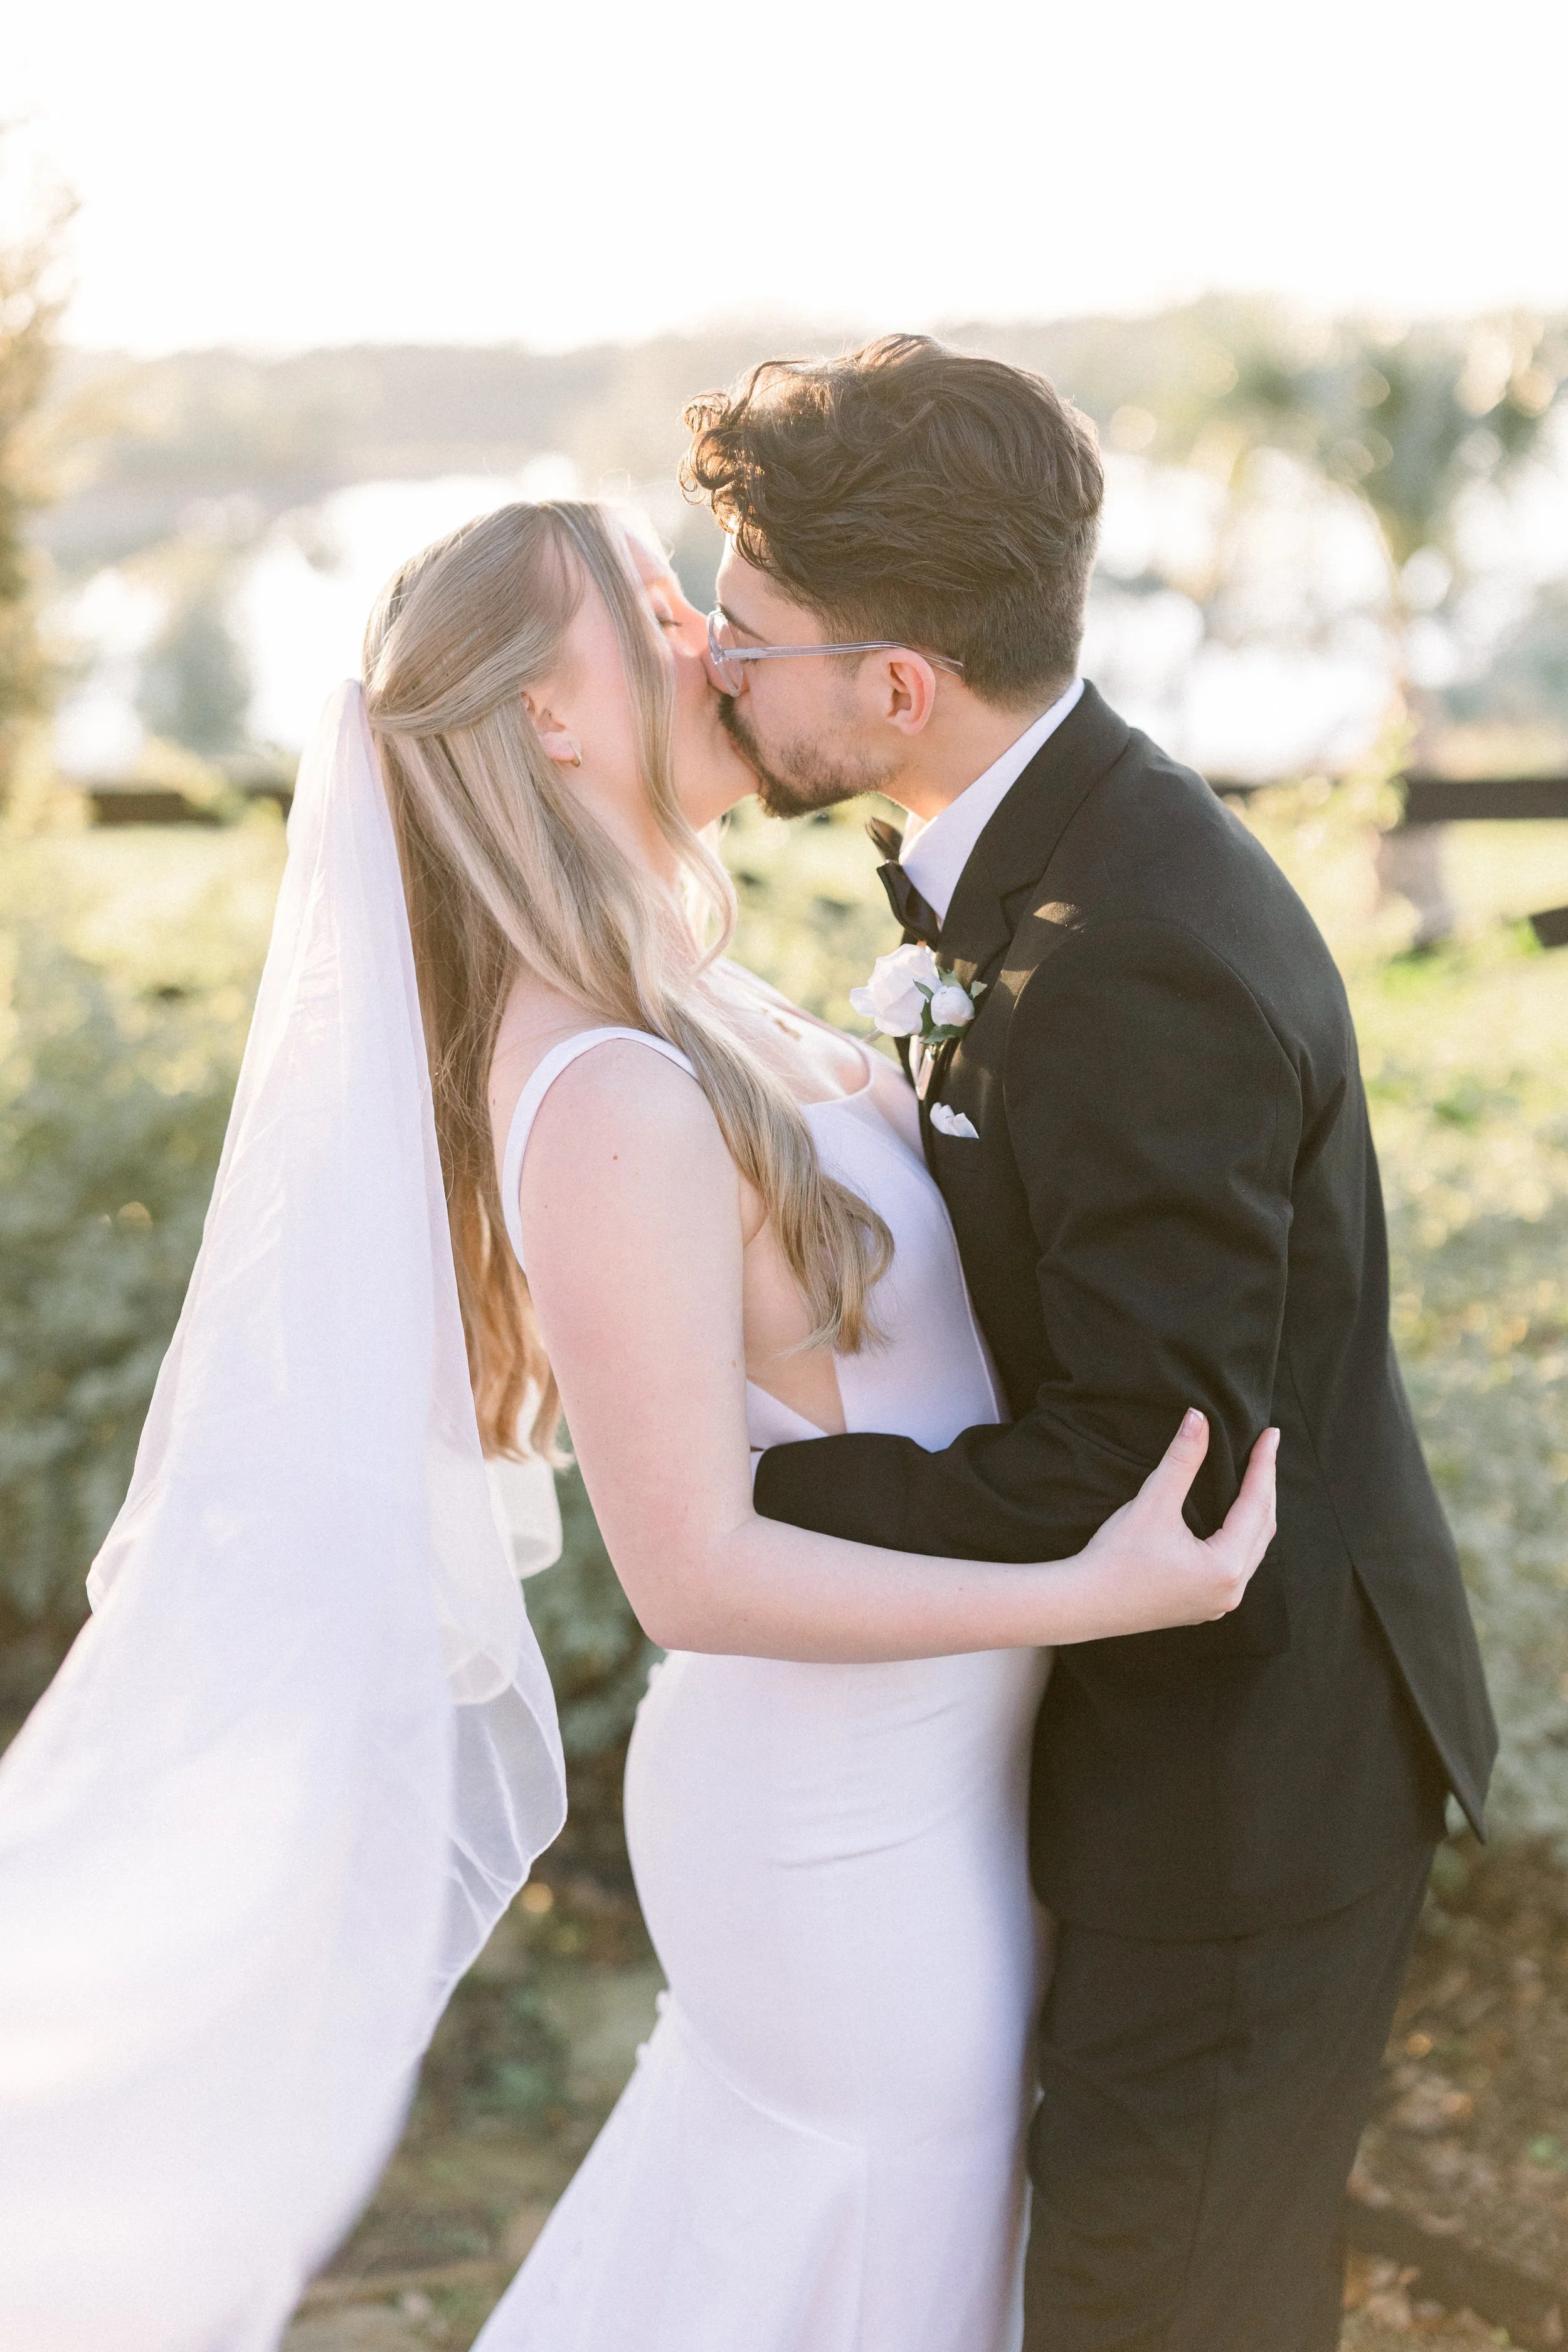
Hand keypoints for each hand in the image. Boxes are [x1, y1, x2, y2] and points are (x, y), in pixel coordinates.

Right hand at [1063, 1410, 1278, 1641]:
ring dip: (1255, 1512)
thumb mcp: (1152, 1504)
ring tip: (1256, 1478)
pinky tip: (1232, 1520)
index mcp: (1226, 1566)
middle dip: (1265, 1485)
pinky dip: (1241, 1536)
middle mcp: (1231, 1590)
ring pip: (1252, 1549)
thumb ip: (1181, 1459)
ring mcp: (1219, 1602)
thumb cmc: (1115, 1558)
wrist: (1084, 1605)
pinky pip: (1236, 1565)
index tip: (1271, 1434)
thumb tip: (1198, 1418)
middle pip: (1262, 1527)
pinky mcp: (1203, 1605)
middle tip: (1266, 1448)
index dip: (1264, 1464)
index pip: (1256, 1503)